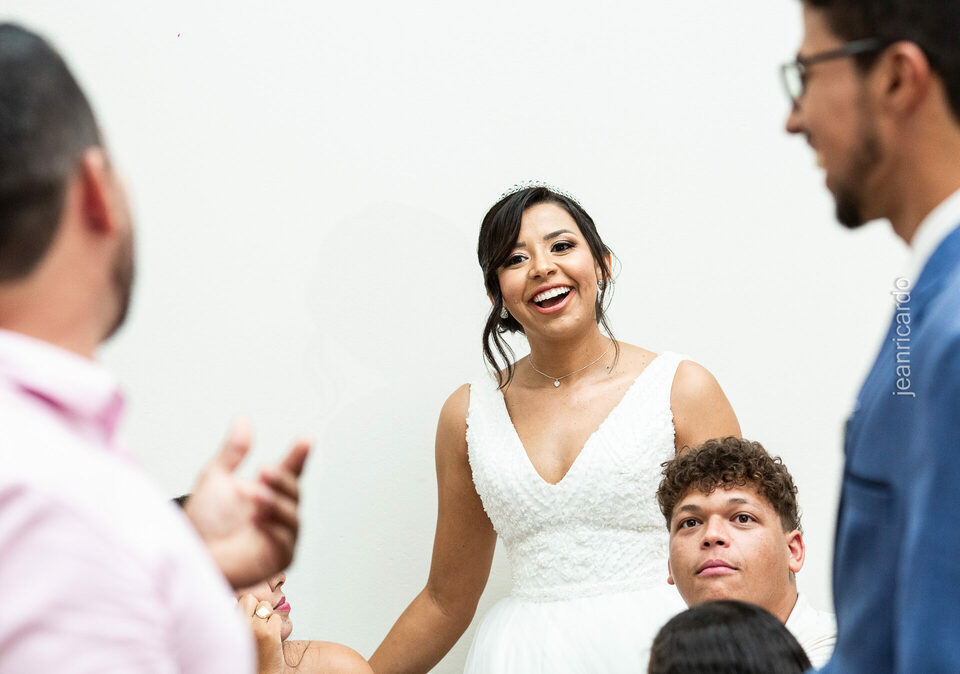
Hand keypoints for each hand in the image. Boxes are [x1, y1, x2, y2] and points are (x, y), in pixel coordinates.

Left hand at [186, 418, 310, 587]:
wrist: (190, 556)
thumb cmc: (203, 525)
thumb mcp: (215, 479)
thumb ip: (233, 452)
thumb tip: (243, 420)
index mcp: (266, 490)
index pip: (289, 470)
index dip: (299, 455)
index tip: (305, 439)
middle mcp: (277, 511)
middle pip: (293, 490)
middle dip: (281, 479)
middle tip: (264, 470)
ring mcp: (281, 534)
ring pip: (291, 513)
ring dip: (274, 501)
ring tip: (254, 494)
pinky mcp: (280, 556)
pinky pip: (286, 538)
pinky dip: (274, 526)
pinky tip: (258, 519)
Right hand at [238, 593, 284, 673]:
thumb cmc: (247, 654)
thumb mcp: (235, 633)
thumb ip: (234, 617)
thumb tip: (233, 600)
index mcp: (227, 624)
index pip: (241, 599)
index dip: (246, 609)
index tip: (247, 622)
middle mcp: (238, 625)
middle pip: (250, 598)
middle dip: (255, 608)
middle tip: (255, 626)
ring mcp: (254, 628)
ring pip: (265, 606)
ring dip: (266, 617)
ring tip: (261, 634)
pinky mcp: (269, 634)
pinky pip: (276, 618)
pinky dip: (275, 626)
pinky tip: (269, 639)